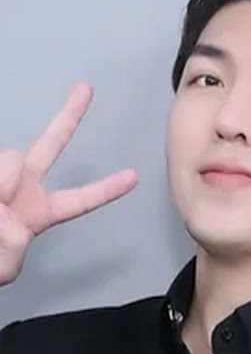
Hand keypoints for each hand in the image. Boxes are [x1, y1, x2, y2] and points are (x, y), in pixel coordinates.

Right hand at [0, 83, 137, 285]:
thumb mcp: (5, 264)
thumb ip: (13, 242)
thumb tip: (6, 201)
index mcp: (38, 211)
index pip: (80, 200)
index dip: (107, 189)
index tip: (134, 176)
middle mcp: (21, 185)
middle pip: (50, 143)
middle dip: (69, 115)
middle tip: (86, 89)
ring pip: (13, 160)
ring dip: (2, 186)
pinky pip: (0, 167)